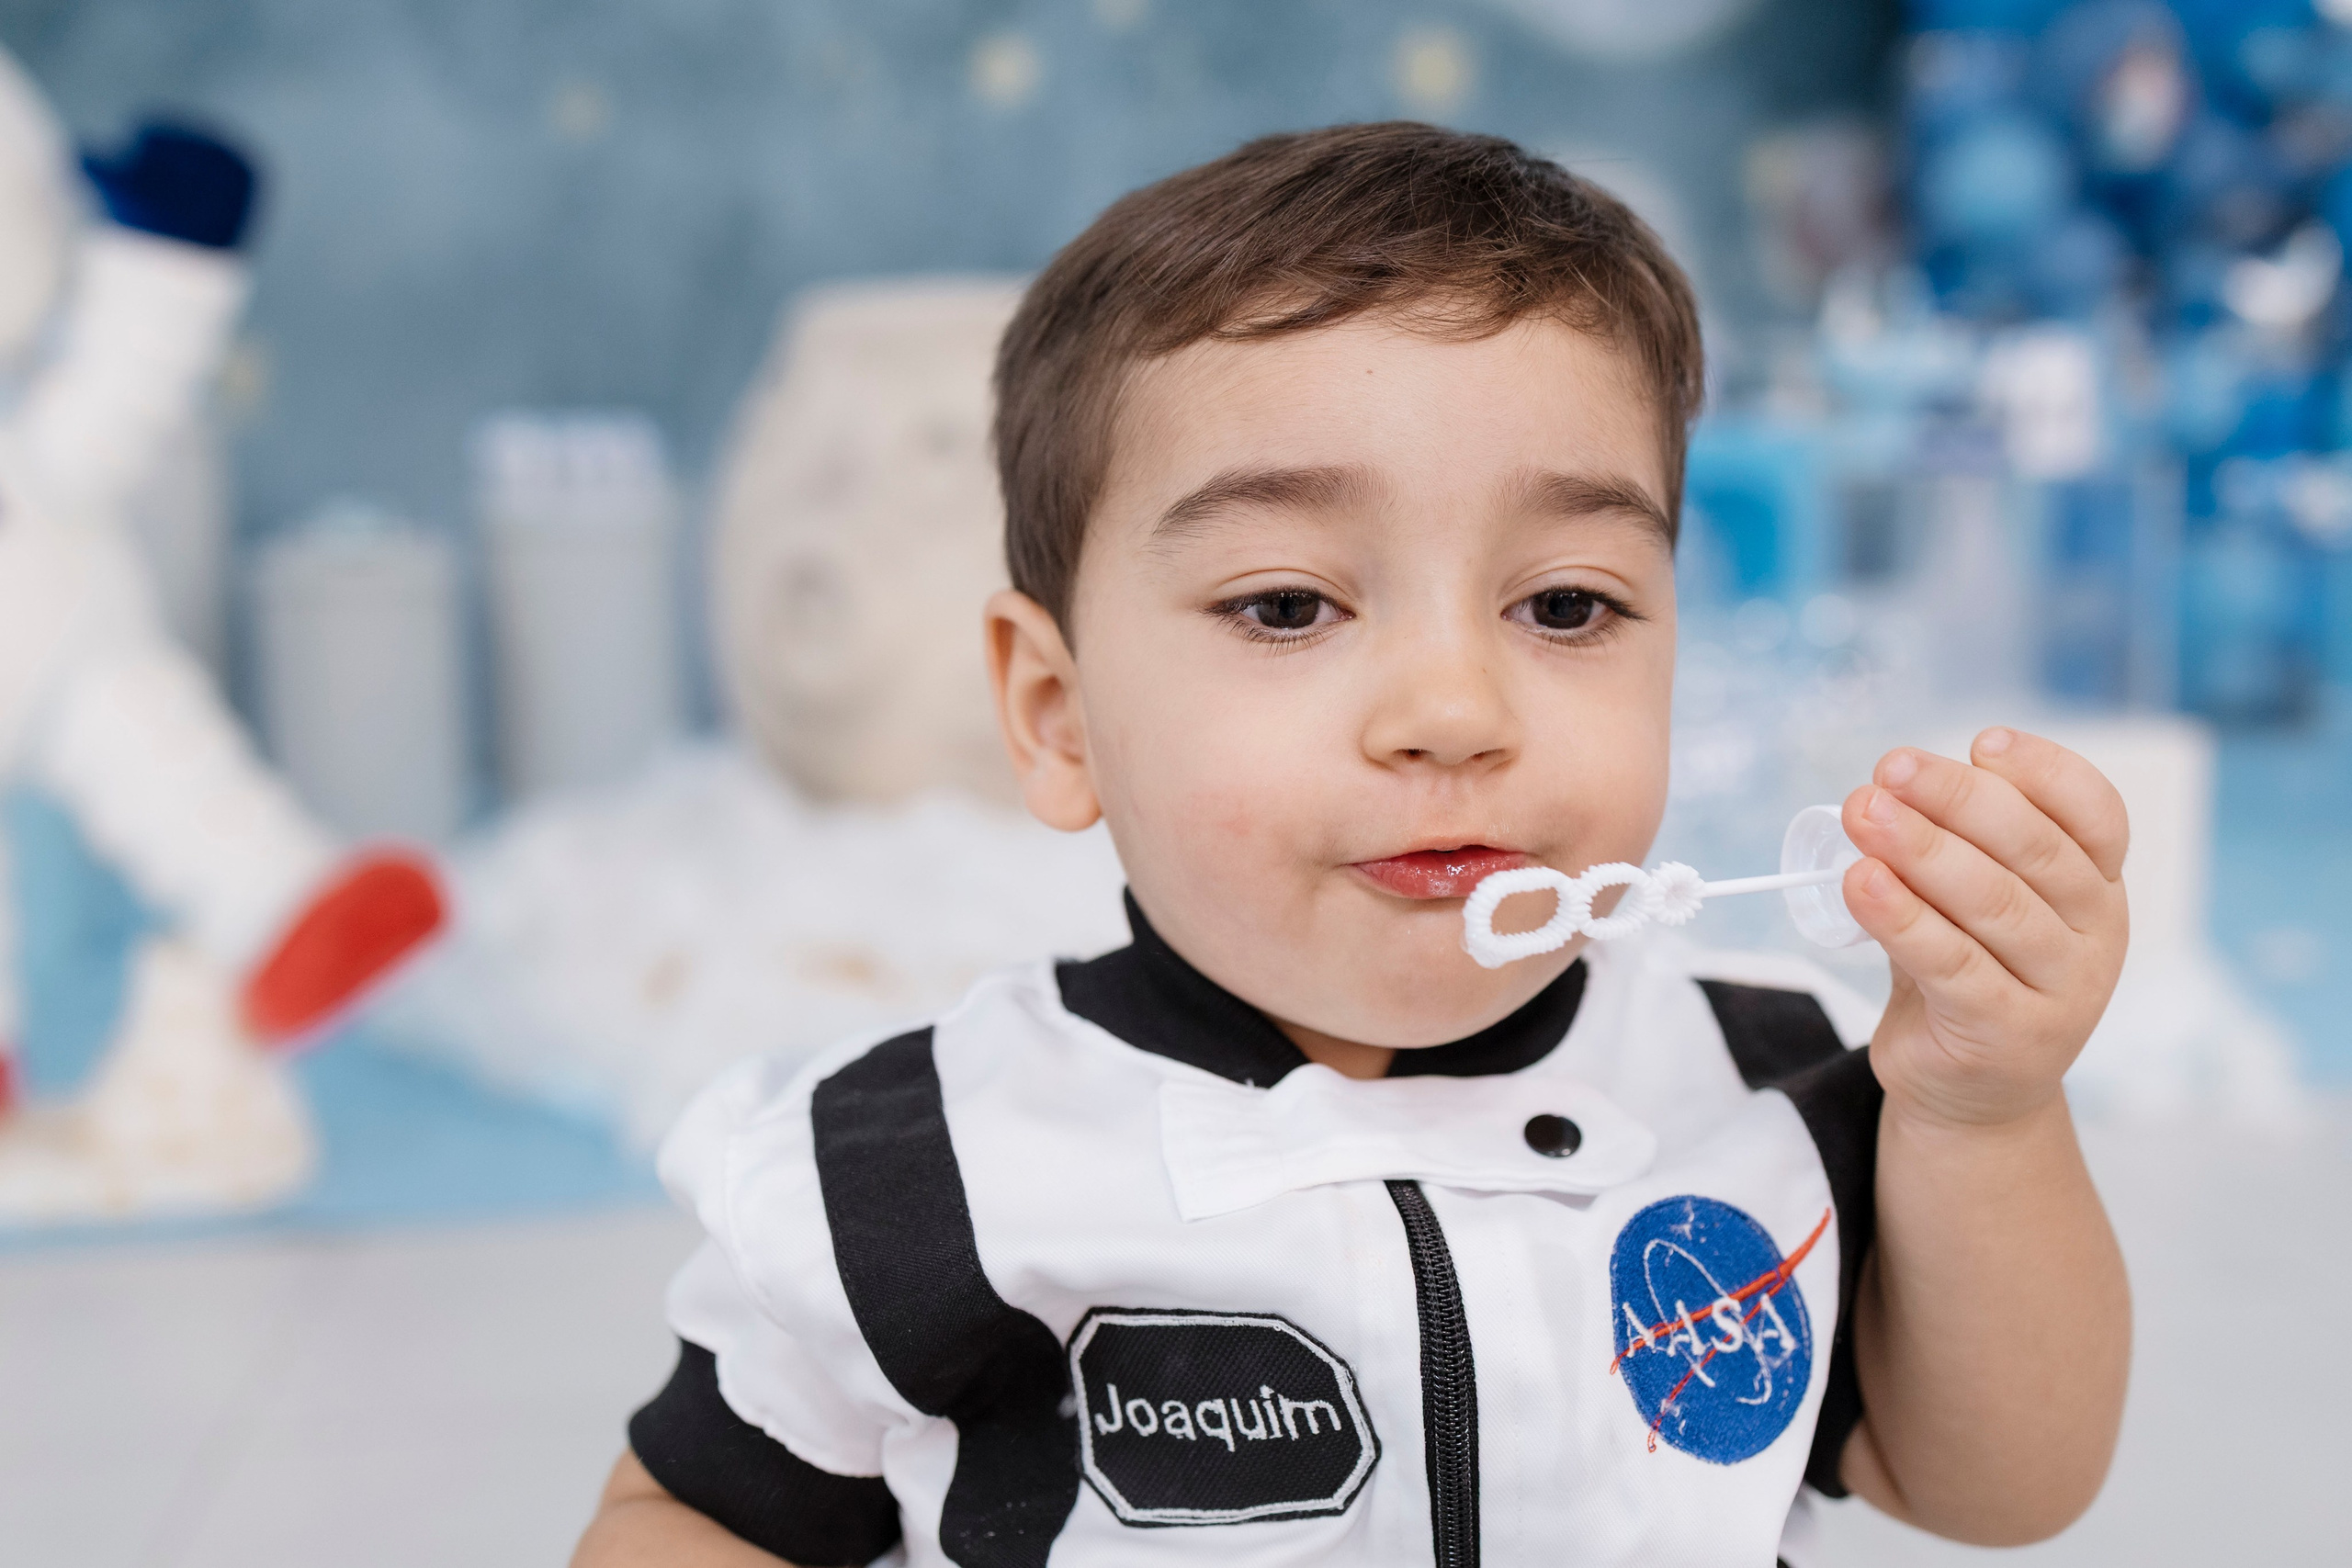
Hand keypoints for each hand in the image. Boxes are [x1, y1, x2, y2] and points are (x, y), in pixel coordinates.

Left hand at [1840, 728, 2127, 1129]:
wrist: (1971, 1090)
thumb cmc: (1970, 972)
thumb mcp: (1970, 902)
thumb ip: (1951, 847)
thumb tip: (1886, 792)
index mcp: (2097, 883)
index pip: (2095, 813)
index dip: (2043, 771)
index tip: (1982, 743)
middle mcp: (2097, 932)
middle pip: (2033, 848)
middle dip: (1954, 800)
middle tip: (1888, 771)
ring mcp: (2063, 988)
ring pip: (1992, 903)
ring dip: (1921, 851)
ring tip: (1864, 815)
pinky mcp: (2011, 1034)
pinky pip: (1952, 964)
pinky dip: (1902, 919)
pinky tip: (1861, 884)